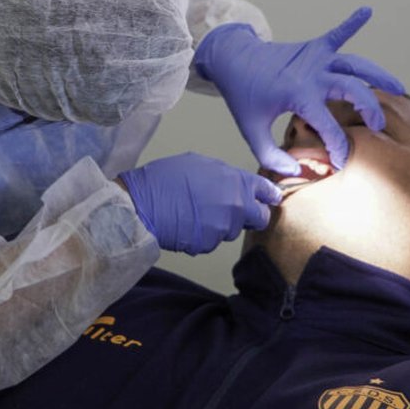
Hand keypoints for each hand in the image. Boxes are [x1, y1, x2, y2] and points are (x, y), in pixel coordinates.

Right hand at [119, 152, 281, 254]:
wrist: (141, 204)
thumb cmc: (165, 179)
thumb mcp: (199, 163)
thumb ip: (225, 175)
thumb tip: (236, 183)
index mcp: (235, 182)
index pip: (266, 191)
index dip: (267, 195)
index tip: (268, 198)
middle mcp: (235, 207)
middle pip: (259, 217)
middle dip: (250, 215)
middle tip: (233, 210)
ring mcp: (222, 228)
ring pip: (233, 230)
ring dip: (223, 224)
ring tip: (198, 212)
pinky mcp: (208, 245)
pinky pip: (213, 240)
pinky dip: (205, 234)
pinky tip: (188, 223)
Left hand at [193, 7, 404, 173]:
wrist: (233, 60)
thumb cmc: (243, 95)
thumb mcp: (251, 130)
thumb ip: (270, 155)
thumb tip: (294, 170)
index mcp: (298, 95)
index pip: (327, 125)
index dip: (337, 146)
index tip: (341, 160)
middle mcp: (312, 74)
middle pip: (352, 90)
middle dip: (370, 109)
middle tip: (378, 126)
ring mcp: (315, 58)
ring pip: (355, 64)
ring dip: (377, 74)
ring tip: (398, 87)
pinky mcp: (314, 47)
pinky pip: (337, 33)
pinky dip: (352, 22)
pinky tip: (366, 10)